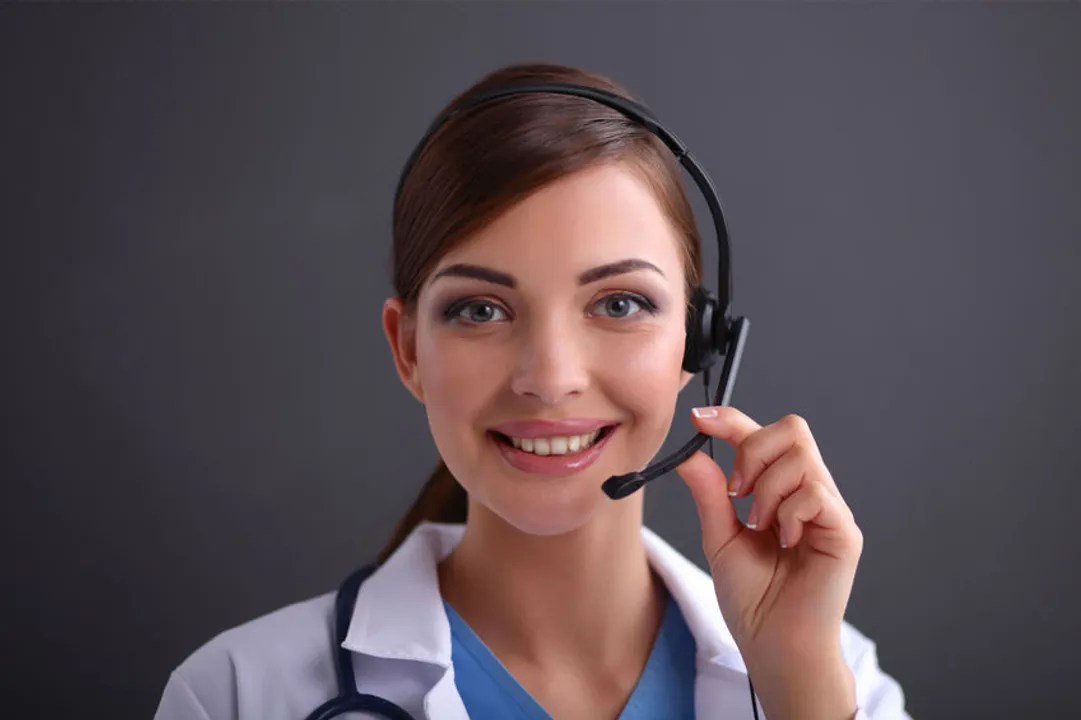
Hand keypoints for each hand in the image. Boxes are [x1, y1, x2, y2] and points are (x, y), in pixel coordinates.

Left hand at [675, 406, 861, 719]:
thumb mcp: (720, 538)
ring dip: (767, 489)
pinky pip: (816, 492)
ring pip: (800, 457)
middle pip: (791, 429)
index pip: (762, 436)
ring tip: (760, 525)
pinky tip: (784, 541)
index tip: (700, 418)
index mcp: (778, 490)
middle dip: (752, 451)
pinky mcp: (844, 531)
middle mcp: (807, 492)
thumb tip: (689, 453)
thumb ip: (710, 494)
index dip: (732, 419)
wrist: (773, 645)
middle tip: (736, 494)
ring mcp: (828, 509)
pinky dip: (789, 511)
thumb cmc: (753, 600)